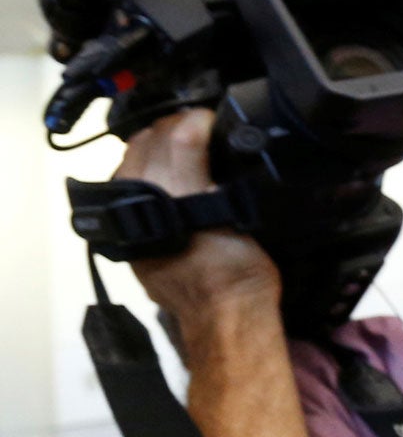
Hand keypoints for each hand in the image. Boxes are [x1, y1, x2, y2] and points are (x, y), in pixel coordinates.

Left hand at [112, 108, 280, 328]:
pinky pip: (123, 183)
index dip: (202, 119)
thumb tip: (217, 152)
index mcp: (181, 190)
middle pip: (151, 139)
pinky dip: (141, 170)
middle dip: (176, 127)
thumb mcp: (246, 217)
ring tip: (180, 148)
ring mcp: (128, 213)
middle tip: (200, 129)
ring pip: (131, 156)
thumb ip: (225, 181)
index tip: (216, 120)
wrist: (222, 317)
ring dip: (155, 145)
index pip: (183, 132)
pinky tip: (160, 176)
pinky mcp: (123, 231)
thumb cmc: (243, 273)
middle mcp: (147, 197)